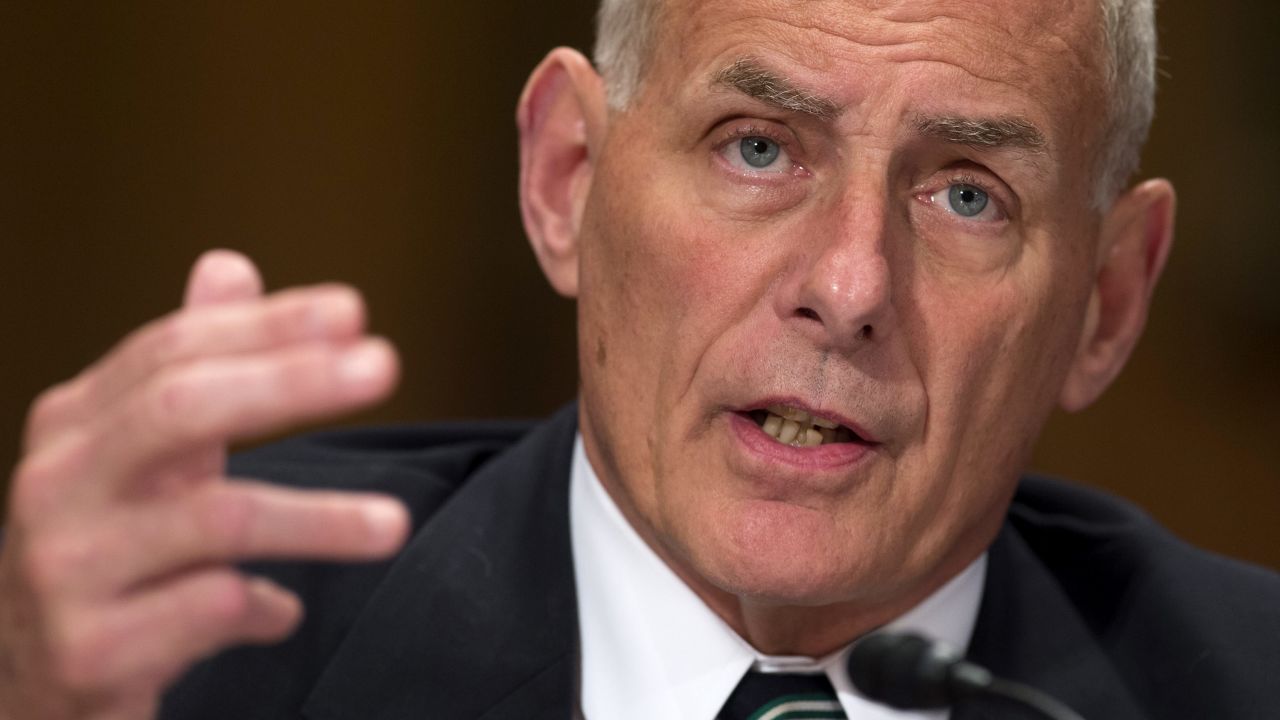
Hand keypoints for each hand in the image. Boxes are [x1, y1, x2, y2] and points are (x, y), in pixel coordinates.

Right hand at [0, 251, 409, 719]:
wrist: (23, 681)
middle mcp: (58, 487)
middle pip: (180, 410)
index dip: (268, 326)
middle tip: (383, 365)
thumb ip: (184, 366)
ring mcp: (68, 570)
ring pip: (213, 520)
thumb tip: (229, 265)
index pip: (174, 351)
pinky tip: (285, 613)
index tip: (355, 312)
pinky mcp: (93, 651)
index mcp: (74, 425)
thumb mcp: (135, 454)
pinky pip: (209, 611)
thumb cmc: (104, 549)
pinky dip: (264, 608)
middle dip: (290, 381)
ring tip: (395, 524)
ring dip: (319, 518)